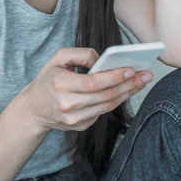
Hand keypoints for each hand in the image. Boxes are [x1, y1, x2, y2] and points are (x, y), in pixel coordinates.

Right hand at [22, 47, 153, 132]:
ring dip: (127, 93)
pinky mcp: (80, 126)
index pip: (93, 82)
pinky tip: (127, 90)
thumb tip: (102, 60)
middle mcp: (67, 105)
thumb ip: (80, 54)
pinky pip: (103, 112)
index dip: (114, 76)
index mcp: (60, 84)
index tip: (132, 69)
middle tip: (146, 75)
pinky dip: (116, 100)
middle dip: (129, 84)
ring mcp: (74, 119)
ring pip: (108, 106)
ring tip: (142, 81)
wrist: (34, 109)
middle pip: (105, 96)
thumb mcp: (57, 58)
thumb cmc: (48, 78)